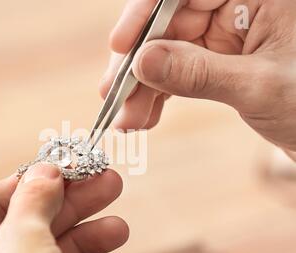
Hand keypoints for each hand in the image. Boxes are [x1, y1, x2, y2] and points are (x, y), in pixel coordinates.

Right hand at [101, 0, 295, 152]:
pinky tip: (144, 116)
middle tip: (115, 96)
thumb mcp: (258, 88)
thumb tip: (142, 63)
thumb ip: (199, 74)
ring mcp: (223, 33)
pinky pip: (174, 71)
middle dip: (138, 63)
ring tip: (128, 119)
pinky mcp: (214, 58)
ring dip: (141, 86)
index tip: (120, 45)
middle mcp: (237, 5)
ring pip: (165, 50)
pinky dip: (155, 95)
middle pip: (168, 21)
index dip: (146, 11)